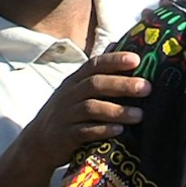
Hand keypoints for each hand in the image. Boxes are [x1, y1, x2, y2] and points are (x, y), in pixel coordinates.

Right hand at [18, 51, 150, 171]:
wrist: (37, 143)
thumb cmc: (67, 111)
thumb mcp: (77, 89)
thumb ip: (98, 70)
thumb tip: (117, 43)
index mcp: (75, 80)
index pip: (95, 65)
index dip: (115, 60)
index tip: (136, 59)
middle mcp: (70, 94)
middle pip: (95, 84)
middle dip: (122, 85)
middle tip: (147, 88)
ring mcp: (66, 115)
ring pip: (92, 108)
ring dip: (117, 110)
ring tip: (140, 114)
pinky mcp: (65, 136)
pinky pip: (84, 131)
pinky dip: (103, 130)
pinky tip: (120, 130)